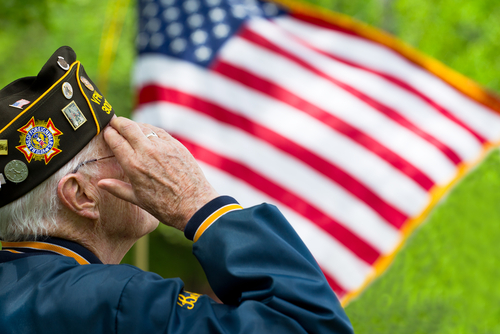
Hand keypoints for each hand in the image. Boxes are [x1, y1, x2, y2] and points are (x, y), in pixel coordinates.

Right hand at [97, 117, 218, 230]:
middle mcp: (147, 151)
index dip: (108, 133)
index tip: (106, 132)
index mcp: (133, 165)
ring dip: (134, 125)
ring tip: (130, 128)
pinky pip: (160, 131)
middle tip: (113, 122)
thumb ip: (117, 188)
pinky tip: (148, 133)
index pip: (115, 139)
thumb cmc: (165, 206)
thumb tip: (101, 183)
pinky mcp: (177, 145)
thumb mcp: (138, 199)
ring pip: (144, 127)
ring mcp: (163, 146)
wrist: (195, 204)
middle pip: (128, 126)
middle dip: (118, 122)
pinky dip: (150, 130)